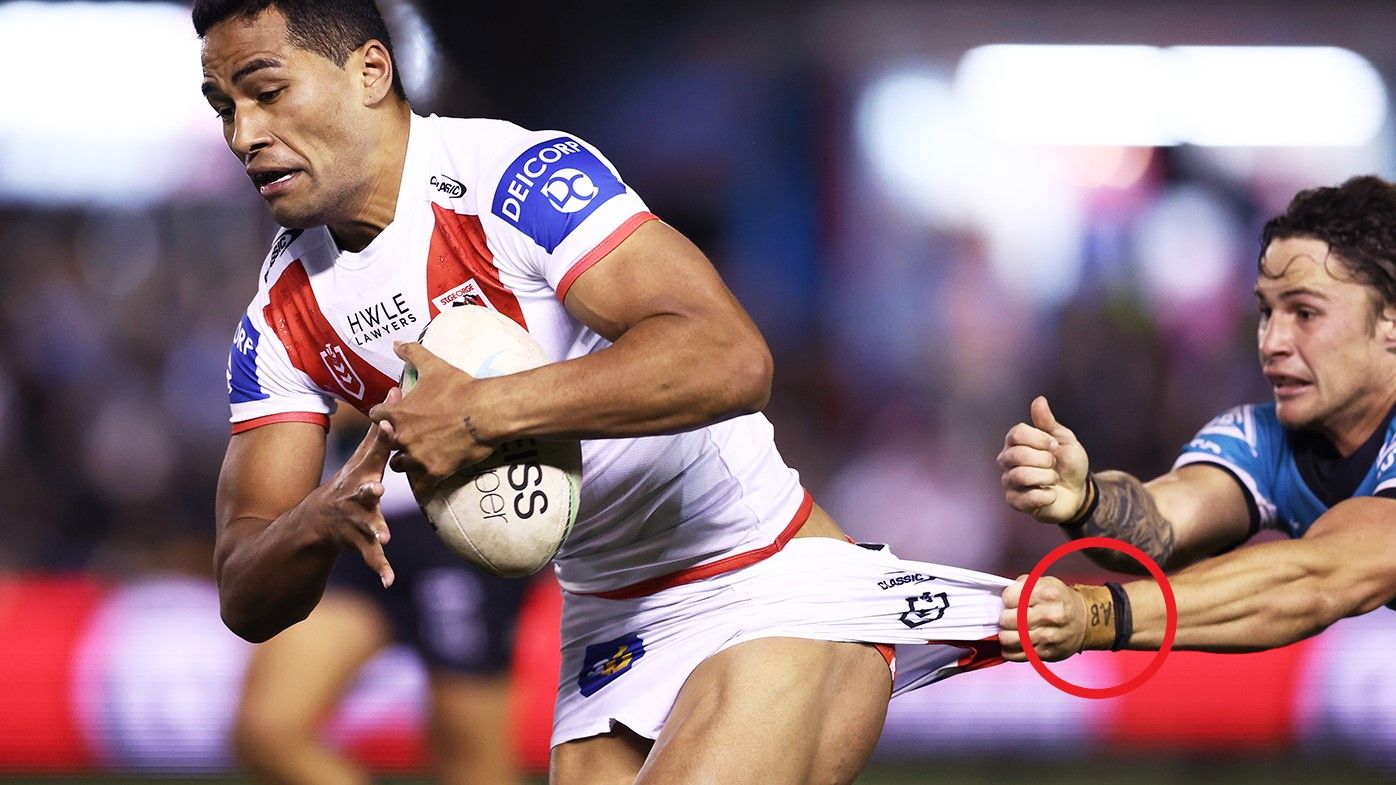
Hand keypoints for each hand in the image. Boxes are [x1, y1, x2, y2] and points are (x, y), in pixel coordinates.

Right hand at [312, 420, 395, 586]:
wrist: (313, 524)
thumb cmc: (349, 485)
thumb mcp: (362, 460)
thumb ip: (381, 432)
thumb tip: (396, 389)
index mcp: (360, 475)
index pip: (372, 454)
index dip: (381, 439)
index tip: (390, 425)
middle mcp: (354, 497)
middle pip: (362, 492)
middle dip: (369, 490)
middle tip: (378, 489)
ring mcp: (353, 521)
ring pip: (364, 525)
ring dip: (374, 529)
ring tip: (385, 536)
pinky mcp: (357, 543)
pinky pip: (370, 557)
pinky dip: (380, 568)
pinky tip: (390, 580)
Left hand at [369, 343, 494, 498]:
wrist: (487, 411)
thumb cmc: (460, 388)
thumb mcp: (434, 366)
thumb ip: (412, 353)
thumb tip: (396, 342)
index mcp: (398, 413)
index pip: (375, 417)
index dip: (382, 416)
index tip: (391, 416)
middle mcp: (402, 436)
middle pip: (386, 445)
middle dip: (395, 441)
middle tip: (409, 438)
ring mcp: (417, 456)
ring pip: (400, 466)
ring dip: (408, 462)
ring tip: (419, 459)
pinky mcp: (434, 472)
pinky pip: (422, 487)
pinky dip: (424, 487)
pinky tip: (429, 485)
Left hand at [998, 575, 1086, 661]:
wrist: (1085, 621)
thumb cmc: (1062, 601)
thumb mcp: (1046, 582)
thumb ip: (1023, 584)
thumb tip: (1004, 593)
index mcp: (1047, 593)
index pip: (1009, 597)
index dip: (1007, 599)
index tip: (1011, 602)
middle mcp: (1049, 615)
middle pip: (1008, 619)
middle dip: (1004, 618)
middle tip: (1009, 618)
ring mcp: (1048, 636)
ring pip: (1011, 639)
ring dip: (1005, 636)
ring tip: (1009, 632)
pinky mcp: (1046, 653)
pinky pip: (1018, 655)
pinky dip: (1009, 651)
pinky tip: (1012, 645)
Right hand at [999, 395, 1090, 523]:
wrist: (1078, 491)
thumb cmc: (1068, 463)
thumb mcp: (1063, 439)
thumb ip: (1048, 422)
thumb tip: (1039, 400)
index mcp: (1016, 442)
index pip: (1016, 434)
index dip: (1040, 439)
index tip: (1055, 446)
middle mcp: (1007, 460)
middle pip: (1016, 455)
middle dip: (1044, 460)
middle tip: (1054, 464)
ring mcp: (1009, 481)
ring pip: (1020, 475)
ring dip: (1046, 477)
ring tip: (1054, 479)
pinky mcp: (1014, 501)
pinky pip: (1024, 498)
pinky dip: (1045, 496)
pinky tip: (1051, 494)